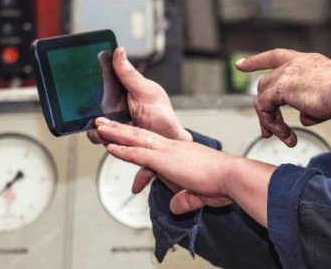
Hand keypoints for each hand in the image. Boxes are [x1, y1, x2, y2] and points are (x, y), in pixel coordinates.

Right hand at [87, 47, 191, 145]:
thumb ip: (131, 75)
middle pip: (92, 94)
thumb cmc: (161, 114)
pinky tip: (108, 133)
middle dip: (87, 96)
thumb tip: (119, 51)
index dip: (100, 64)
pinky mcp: (109, 134)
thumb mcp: (148, 92)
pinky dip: (97, 135)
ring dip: (96, 121)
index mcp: (123, 86)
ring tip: (107, 122)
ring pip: (90, 116)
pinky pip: (95, 134)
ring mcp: (110, 118)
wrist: (166, 139)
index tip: (97, 58)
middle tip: (102, 105)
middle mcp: (113, 101)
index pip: (107, 71)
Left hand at [96, 118, 236, 213]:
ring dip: (115, 134)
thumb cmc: (222, 183)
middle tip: (104, 123)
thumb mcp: (199, 195)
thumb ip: (185, 200)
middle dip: (120, 128)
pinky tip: (109, 147)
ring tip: (99, 128)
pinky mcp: (164, 160)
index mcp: (181, 151)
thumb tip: (175, 207)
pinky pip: (138, 154)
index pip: (153, 143)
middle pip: (140, 134)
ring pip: (135, 139)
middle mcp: (172, 147)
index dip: (136, 138)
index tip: (124, 134)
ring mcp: (167, 152)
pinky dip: (122, 150)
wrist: (231, 176)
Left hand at [237, 49, 330, 146]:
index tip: (241, 65)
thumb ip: (312, 107)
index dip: (257, 61)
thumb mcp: (327, 99)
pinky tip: (285, 133)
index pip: (276, 56)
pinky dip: (271, 122)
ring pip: (263, 96)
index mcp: (306, 61)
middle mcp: (294, 63)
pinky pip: (264, 107)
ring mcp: (286, 74)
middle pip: (266, 82)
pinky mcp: (281, 87)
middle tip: (269, 129)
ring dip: (270, 120)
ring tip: (282, 136)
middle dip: (264, 105)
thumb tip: (304, 117)